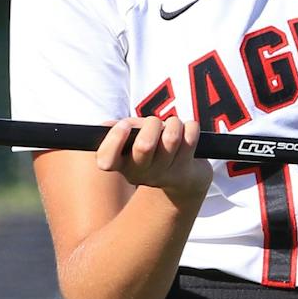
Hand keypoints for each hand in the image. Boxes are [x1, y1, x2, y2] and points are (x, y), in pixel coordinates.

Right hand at [96, 116, 210, 198]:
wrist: (184, 175)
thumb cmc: (154, 147)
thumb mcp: (134, 138)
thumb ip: (121, 129)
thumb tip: (106, 126)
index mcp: (121, 164)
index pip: (106, 160)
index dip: (115, 139)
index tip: (125, 125)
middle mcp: (140, 174)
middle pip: (144, 146)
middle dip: (152, 124)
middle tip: (156, 123)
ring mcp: (163, 175)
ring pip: (171, 139)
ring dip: (174, 124)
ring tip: (174, 126)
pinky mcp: (186, 172)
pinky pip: (190, 138)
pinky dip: (191, 127)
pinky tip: (189, 132)